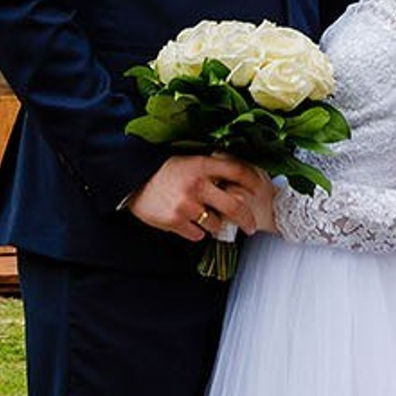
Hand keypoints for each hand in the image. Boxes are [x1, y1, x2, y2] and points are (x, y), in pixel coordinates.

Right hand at [128, 153, 269, 242]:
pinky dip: (196, 231)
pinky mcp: (175, 221)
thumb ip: (211, 169)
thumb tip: (237, 178)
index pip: (237, 171)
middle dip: (246, 219)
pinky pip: (197, 235)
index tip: (260, 188)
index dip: (252, 180)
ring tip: (204, 216)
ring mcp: (186, 205)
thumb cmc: (165, 171)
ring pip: (215, 224)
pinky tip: (188, 221)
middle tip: (251, 226)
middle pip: (234, 206)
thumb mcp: (190, 161)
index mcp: (202, 165)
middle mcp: (197, 185)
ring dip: (214, 224)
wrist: (134, 181)